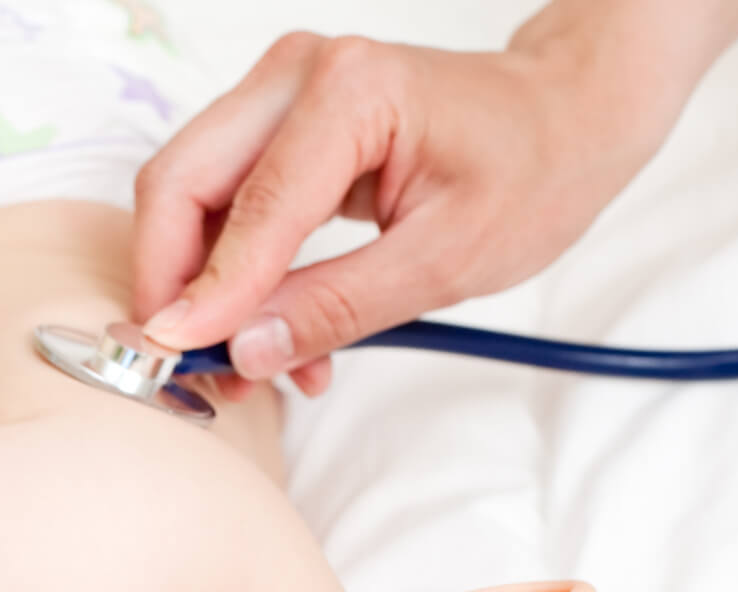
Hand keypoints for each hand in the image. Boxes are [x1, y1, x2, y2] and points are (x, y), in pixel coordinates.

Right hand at [132, 27, 682, 396]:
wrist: (565, 119)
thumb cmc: (532, 170)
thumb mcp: (446, 261)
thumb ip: (337, 307)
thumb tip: (245, 350)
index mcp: (349, 94)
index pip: (246, 208)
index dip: (203, 295)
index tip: (174, 362)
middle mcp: (298, 76)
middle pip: (179, 184)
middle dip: (172, 285)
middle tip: (189, 368)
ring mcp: (281, 95)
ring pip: (189, 196)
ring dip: (200, 286)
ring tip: (247, 363)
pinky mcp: (279, 126)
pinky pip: (223, 203)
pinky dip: (230, 272)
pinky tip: (270, 329)